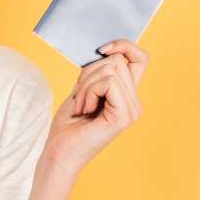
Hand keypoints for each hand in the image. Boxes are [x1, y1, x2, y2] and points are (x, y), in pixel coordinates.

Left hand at [40, 39, 149, 182]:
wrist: (59, 154)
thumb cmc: (68, 125)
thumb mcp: (83, 89)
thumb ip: (97, 72)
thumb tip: (106, 50)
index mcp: (128, 96)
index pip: (140, 58)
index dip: (124, 46)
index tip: (101, 49)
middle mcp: (135, 103)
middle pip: (118, 60)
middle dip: (89, 73)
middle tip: (80, 98)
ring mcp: (132, 110)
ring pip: (110, 69)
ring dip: (86, 85)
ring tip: (81, 106)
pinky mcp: (124, 116)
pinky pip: (107, 82)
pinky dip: (88, 92)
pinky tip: (84, 110)